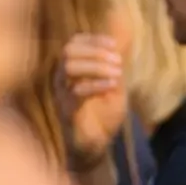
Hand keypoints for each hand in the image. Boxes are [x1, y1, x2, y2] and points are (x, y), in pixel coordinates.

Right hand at [56, 31, 127, 169]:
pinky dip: (95, 85)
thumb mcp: (116, 85)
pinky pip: (75, 91)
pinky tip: (112, 86)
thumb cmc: (103, 115)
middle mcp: (62, 78)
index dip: (93, 39)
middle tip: (118, 61)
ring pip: (69, 67)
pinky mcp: (66, 109)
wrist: (96, 146)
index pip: (74, 42)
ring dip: (96, 66)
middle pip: (69, 51)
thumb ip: (116, 64)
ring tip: (117, 74)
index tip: (114, 44)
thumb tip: (123, 38)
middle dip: (95, 51)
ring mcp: (62, 93)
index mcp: (72, 69)